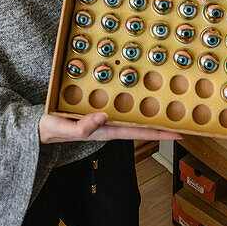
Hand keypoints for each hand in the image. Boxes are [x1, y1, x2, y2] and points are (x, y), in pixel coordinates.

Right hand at [39, 112, 182, 143]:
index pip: (138, 133)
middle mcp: (110, 124)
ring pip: (133, 114)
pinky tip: (142, 92)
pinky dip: (134, 100)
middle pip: (142, 125)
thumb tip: (102, 117)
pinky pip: (121, 105)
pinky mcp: (100, 109)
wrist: (41, 127)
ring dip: (151, 111)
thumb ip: (80, 126)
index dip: (159, 133)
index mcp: (105, 131)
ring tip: (170, 103)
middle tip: (185, 116)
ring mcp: (106, 118)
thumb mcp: (62, 128)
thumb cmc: (51, 129)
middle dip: (163, 122)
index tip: (179, 133)